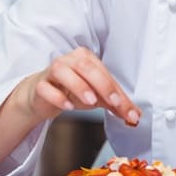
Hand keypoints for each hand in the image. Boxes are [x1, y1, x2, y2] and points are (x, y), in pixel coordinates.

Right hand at [22, 46, 140, 126]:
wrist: (43, 96)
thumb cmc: (72, 91)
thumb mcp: (97, 97)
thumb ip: (116, 105)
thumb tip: (135, 117)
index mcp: (86, 58)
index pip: (103, 72)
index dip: (114, 88)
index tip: (122, 104)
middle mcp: (70, 60)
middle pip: (86, 67)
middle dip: (102, 84)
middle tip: (112, 102)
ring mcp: (53, 70)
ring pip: (64, 71)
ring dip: (79, 86)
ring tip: (90, 101)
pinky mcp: (40, 85)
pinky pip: (46, 87)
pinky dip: (57, 97)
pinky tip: (67, 106)